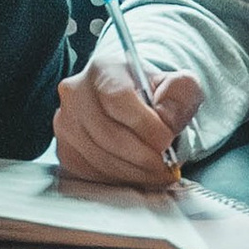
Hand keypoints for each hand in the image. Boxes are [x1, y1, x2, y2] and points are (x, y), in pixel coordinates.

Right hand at [53, 53, 203, 192]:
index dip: (144, 125)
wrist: (132, 104)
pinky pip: (91, 173)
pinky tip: (137, 174)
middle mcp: (76, 93)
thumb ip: (182, 93)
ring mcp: (66, 123)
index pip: (117, 98)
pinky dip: (119, 179)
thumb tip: (168, 118)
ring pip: (99, 158)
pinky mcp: (66, 150)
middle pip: (107, 133)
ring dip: (134, 172)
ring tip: (157, 172)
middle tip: (166, 165)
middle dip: (143, 156)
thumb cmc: (153, 95)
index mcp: (104, 69)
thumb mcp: (178, 85)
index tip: (166, 141)